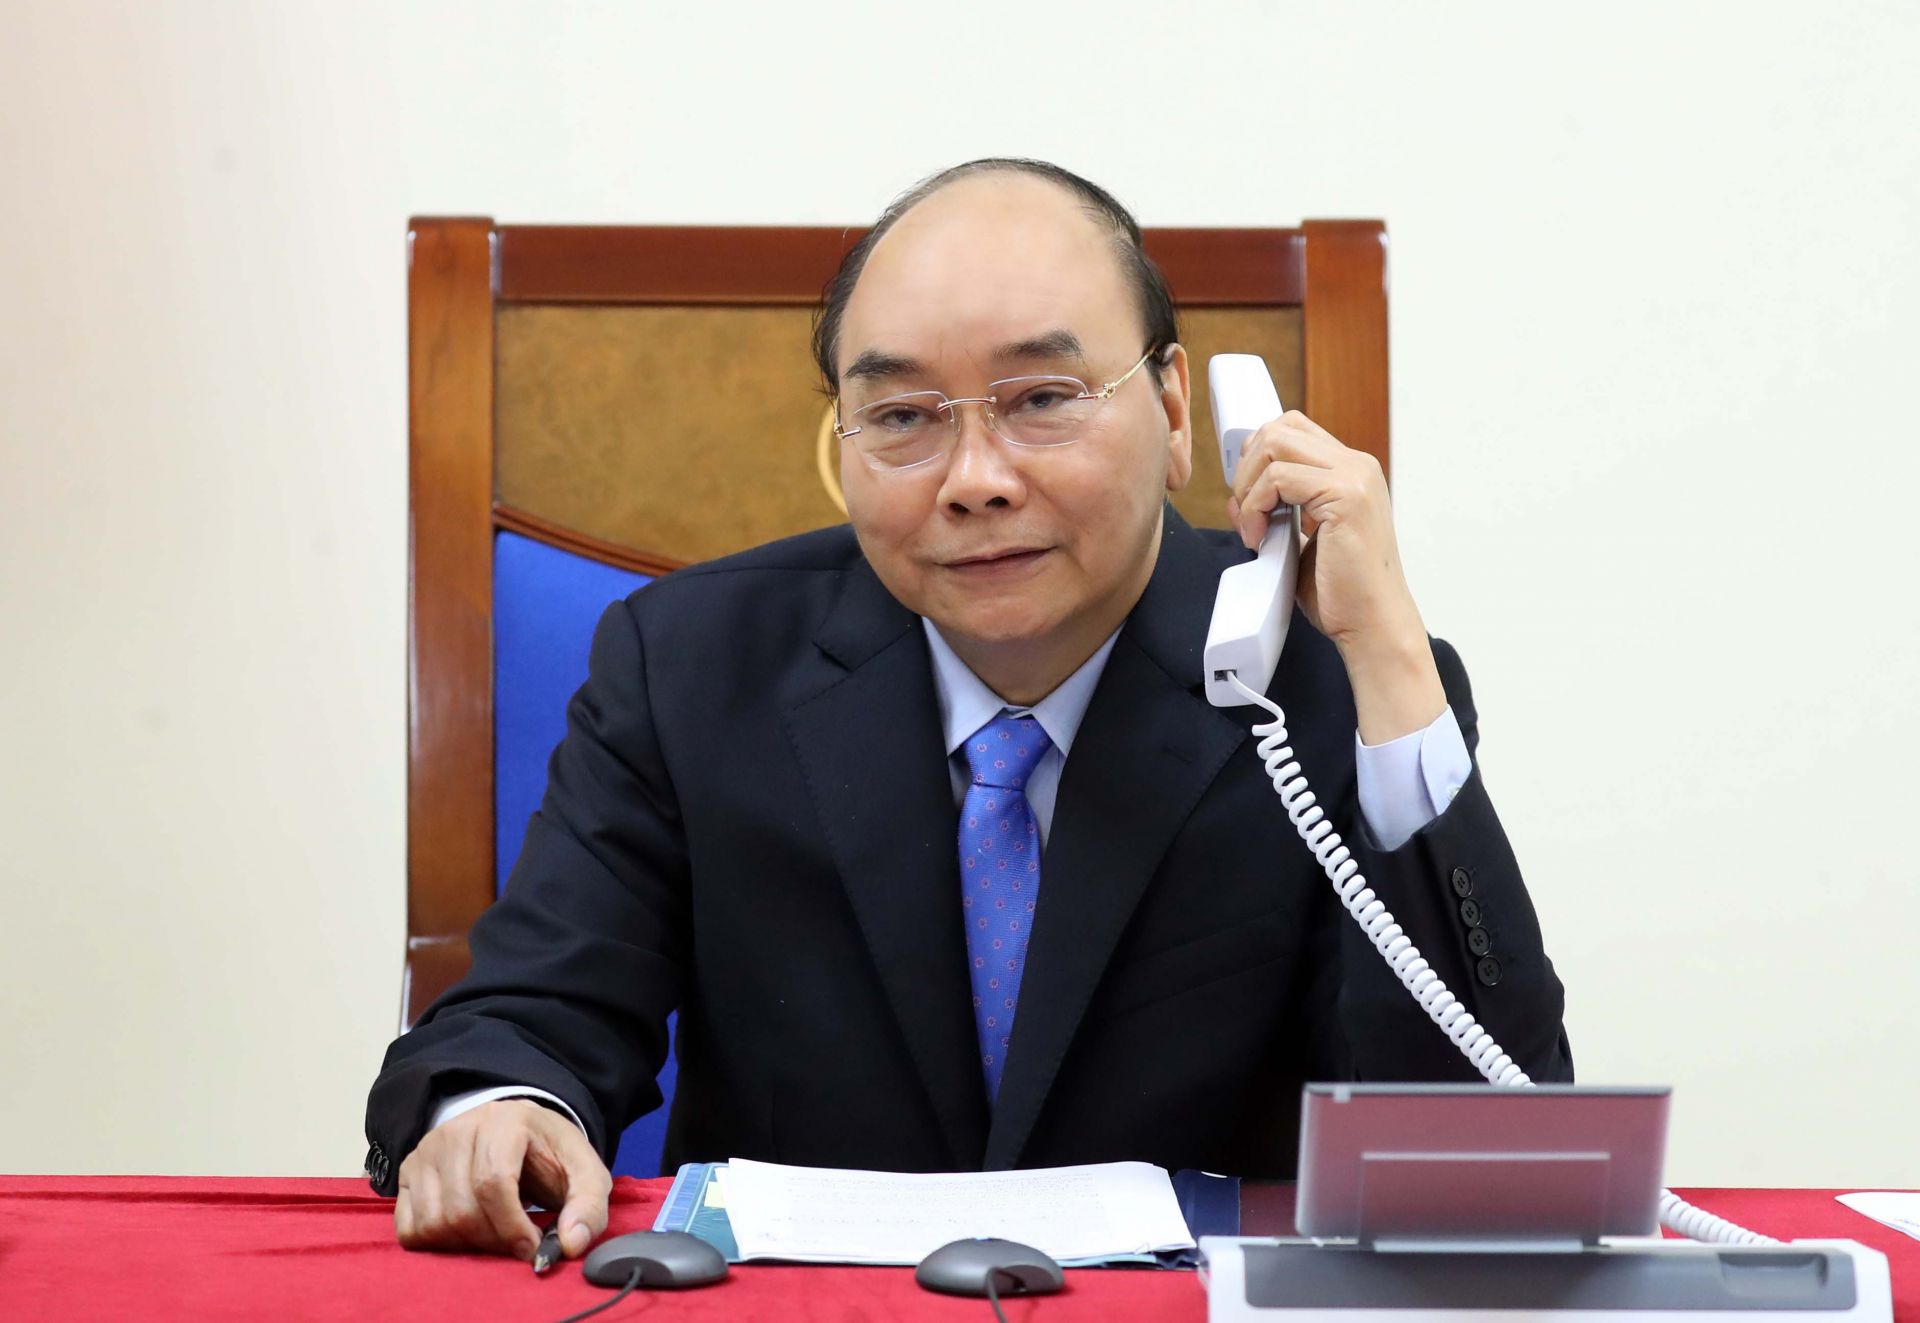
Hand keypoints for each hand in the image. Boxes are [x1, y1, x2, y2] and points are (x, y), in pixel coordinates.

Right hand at [393, 1099, 610, 1260]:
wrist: (519, 1134)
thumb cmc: (550, 1156)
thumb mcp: (584, 1173)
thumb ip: (589, 1207)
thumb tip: (571, 1244)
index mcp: (504, 1121)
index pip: (493, 1182)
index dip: (511, 1226)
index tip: (530, 1248)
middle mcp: (457, 1129)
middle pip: (462, 1208)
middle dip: (493, 1240)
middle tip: (515, 1244)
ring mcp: (427, 1150)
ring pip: (434, 1221)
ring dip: (467, 1244)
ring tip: (494, 1233)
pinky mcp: (408, 1173)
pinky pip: (409, 1229)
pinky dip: (438, 1243)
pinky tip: (465, 1231)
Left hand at [1225, 410, 1444, 741]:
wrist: (1372, 625)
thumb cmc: (1340, 592)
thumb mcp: (1297, 541)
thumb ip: (1274, 512)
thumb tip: (1236, 497)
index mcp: (1350, 472)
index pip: (1292, 430)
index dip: (1256, 456)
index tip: (1245, 496)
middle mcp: (1357, 466)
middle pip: (1280, 428)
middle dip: (1246, 467)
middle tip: (1245, 512)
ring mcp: (1355, 477)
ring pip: (1275, 445)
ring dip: (1248, 487)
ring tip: (1253, 529)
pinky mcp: (1346, 495)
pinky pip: (1278, 478)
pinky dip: (1255, 505)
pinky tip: (1258, 537)